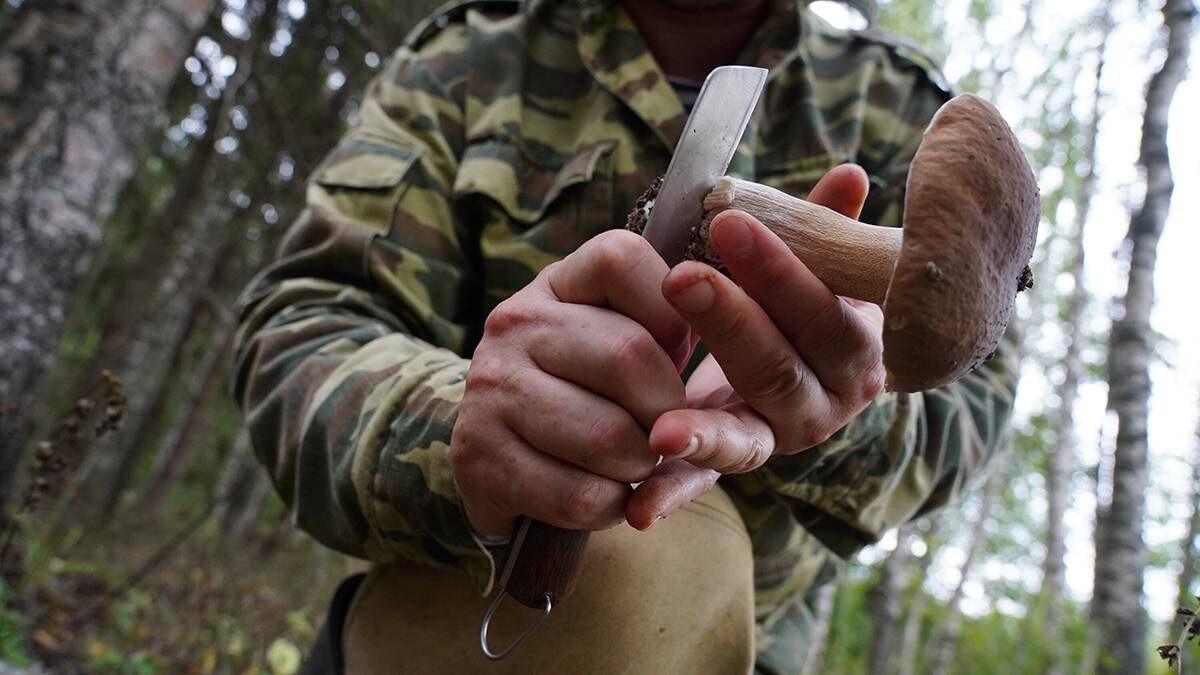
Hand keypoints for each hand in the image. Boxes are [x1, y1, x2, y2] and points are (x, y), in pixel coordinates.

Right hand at [450, 230, 701, 537]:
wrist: (498, 459)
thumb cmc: (587, 393)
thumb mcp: (618, 340)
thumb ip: (665, 327)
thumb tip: (708, 331)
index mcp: (558, 282)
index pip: (620, 259)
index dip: (671, 312)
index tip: (673, 350)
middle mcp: (514, 322)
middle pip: (628, 354)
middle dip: (667, 410)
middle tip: (662, 430)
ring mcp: (490, 388)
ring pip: (608, 437)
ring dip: (640, 466)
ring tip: (630, 464)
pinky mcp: (479, 456)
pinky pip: (579, 495)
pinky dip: (610, 507)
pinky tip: (599, 494)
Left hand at [630, 164, 885, 516]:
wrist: (806, 372)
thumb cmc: (804, 304)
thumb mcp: (817, 269)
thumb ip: (826, 230)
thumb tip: (850, 174)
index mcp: (855, 350)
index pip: (824, 313)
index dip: (780, 272)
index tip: (728, 224)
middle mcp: (825, 404)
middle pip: (781, 370)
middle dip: (730, 324)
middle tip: (680, 279)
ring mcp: (779, 441)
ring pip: (746, 438)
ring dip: (702, 433)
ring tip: (660, 428)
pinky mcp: (733, 468)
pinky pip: (703, 487)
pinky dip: (669, 497)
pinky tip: (636, 510)